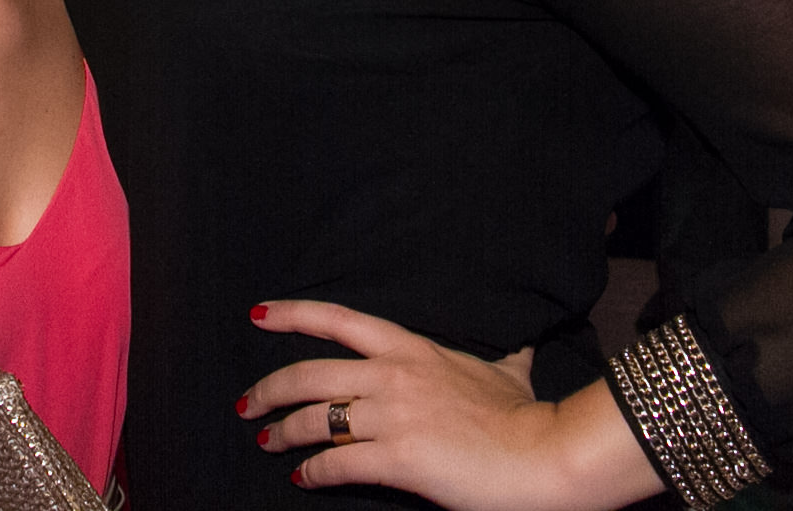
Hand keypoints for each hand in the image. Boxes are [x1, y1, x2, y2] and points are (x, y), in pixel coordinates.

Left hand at [239, 299, 591, 510]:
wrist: (544, 455)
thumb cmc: (526, 416)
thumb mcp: (507, 372)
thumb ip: (502, 358)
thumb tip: (523, 345)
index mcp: (412, 349)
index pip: (339, 320)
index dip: (292, 315)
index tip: (258, 315)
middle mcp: (393, 375)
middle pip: (309, 374)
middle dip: (270, 388)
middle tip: (248, 402)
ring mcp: (393, 416)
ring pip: (314, 418)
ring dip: (282, 431)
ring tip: (267, 440)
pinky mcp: (397, 457)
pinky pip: (337, 463)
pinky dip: (312, 471)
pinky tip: (302, 477)